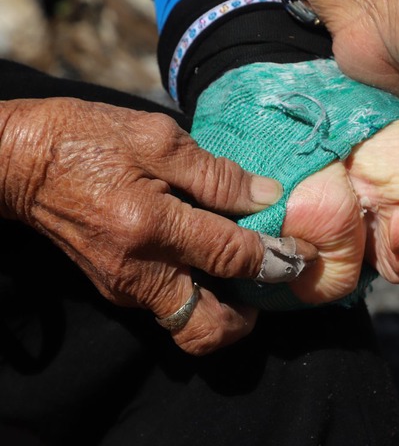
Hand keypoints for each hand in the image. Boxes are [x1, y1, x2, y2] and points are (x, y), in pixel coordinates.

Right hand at [0, 98, 315, 354]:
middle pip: (208, 328)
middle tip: (271, 284)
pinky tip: (211, 263)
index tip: (303, 253)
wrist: (16, 162)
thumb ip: (216, 173)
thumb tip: (267, 196)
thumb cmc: (85, 138)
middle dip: (249, 317)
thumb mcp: (156, 138)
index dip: (277, 258)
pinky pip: (168, 308)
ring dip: (225, 312)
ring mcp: (124, 287)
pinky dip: (199, 297)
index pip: (232, 257)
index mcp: (151, 226)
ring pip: (188, 325)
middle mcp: (138, 271)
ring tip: (246, 277)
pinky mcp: (115, 288)